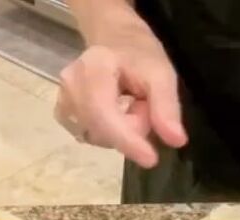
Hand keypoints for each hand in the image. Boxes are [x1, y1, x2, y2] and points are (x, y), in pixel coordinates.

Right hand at [55, 22, 186, 167]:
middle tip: (144, 105)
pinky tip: (117, 114)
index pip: (105, 115)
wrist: (113, 40)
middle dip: (132, 128)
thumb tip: (176, 141)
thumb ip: (167, 107)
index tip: (151, 159)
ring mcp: (63, 103)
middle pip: (104, 131)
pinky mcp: (64, 116)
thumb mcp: (161, 74)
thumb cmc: (138, 55)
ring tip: (131, 105)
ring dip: (122, 131)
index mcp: (92, 70)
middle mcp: (69, 87)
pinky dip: (110, 133)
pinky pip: (93, 137)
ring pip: (99, 137)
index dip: (127, 141)